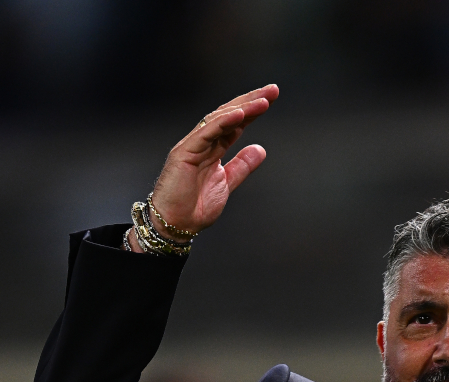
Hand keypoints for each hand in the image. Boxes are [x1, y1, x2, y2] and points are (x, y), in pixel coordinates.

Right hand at [147, 85, 279, 237]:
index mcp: (212, 148)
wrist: (176, 225)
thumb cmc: (194, 207)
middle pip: (228, 114)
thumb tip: (260, 150)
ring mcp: (192, 145)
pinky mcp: (184, 152)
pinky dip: (223, 121)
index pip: (235, 123)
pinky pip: (205, 132)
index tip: (271, 98)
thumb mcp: (227, 183)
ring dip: (242, 108)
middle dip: (250, 100)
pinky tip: (240, 114)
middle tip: (272, 90)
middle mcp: (202, 142)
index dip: (253, 110)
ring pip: (218, 119)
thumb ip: (242, 166)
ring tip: (262, 101)